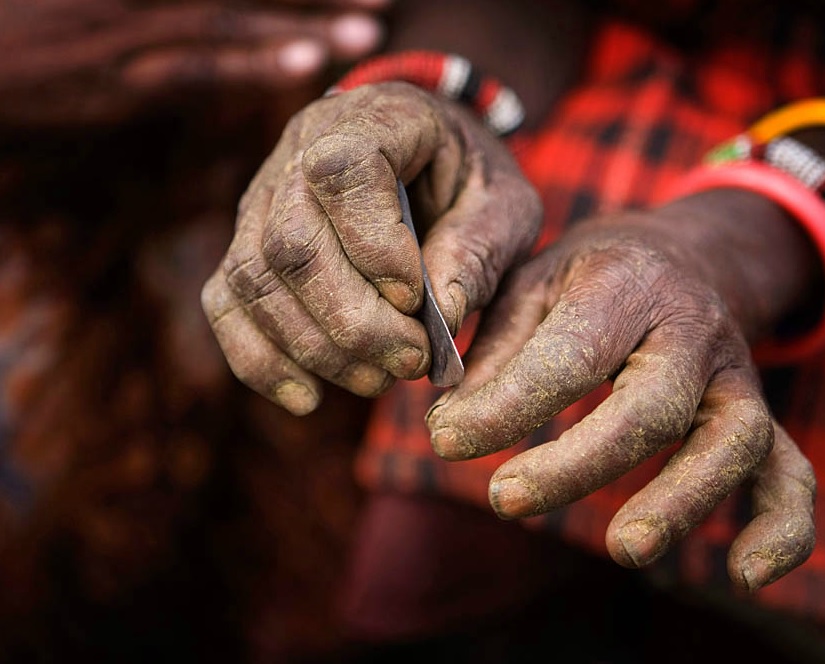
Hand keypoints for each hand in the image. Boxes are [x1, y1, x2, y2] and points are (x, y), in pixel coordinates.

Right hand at [0, 0, 390, 126]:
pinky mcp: (120, 76)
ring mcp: (133, 26)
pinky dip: (253, 62)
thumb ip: (168, 0)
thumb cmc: (29, 20)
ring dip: (309, 19)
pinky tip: (305, 62)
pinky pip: (197, 66)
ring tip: (374, 26)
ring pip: (236, 15)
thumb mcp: (107, 0)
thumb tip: (230, 8)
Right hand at [201, 81, 541, 412]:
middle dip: (352, 322)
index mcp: (373, 117)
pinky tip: (308, 398)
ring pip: (255, 280)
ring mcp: (263, 197)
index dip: (374, 247)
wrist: (432, 163)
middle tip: (410, 362)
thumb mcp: (504, 206)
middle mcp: (301, 148)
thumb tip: (439, 318)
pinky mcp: (247, 245)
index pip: (344, 172)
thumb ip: (479, 252)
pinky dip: (260, 360)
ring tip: (379, 380)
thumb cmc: (472, 184)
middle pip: (291, 243)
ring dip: (316, 349)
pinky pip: (227, 304)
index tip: (416, 301)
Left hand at [425, 192, 817, 590]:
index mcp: (627, 285)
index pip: (570, 354)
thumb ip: (493, 351)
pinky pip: (791, 476)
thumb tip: (450, 426)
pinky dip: (782, 529)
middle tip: (505, 499)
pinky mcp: (759, 419)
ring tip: (624, 548)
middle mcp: (694, 331)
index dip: (509, 404)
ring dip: (680, 501)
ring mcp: (737, 378)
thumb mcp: (532, 284)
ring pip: (731, 443)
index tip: (446, 440)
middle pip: (653, 406)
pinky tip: (745, 576)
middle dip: (579, 462)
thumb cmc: (592, 278)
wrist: (685, 256)